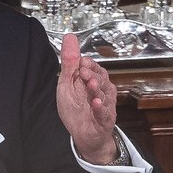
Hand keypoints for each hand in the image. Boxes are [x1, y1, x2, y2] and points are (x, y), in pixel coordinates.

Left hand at [54, 33, 121, 165]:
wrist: (84, 135)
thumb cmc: (76, 109)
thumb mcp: (67, 84)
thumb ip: (69, 62)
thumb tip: (69, 37)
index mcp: (92, 79)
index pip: (93, 66)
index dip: (87, 64)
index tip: (80, 63)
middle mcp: (101, 90)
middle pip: (101, 78)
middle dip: (93, 75)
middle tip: (84, 74)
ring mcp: (105, 104)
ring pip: (104, 94)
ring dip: (96, 89)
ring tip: (90, 85)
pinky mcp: (105, 119)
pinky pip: (104, 112)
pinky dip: (100, 108)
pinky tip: (96, 103)